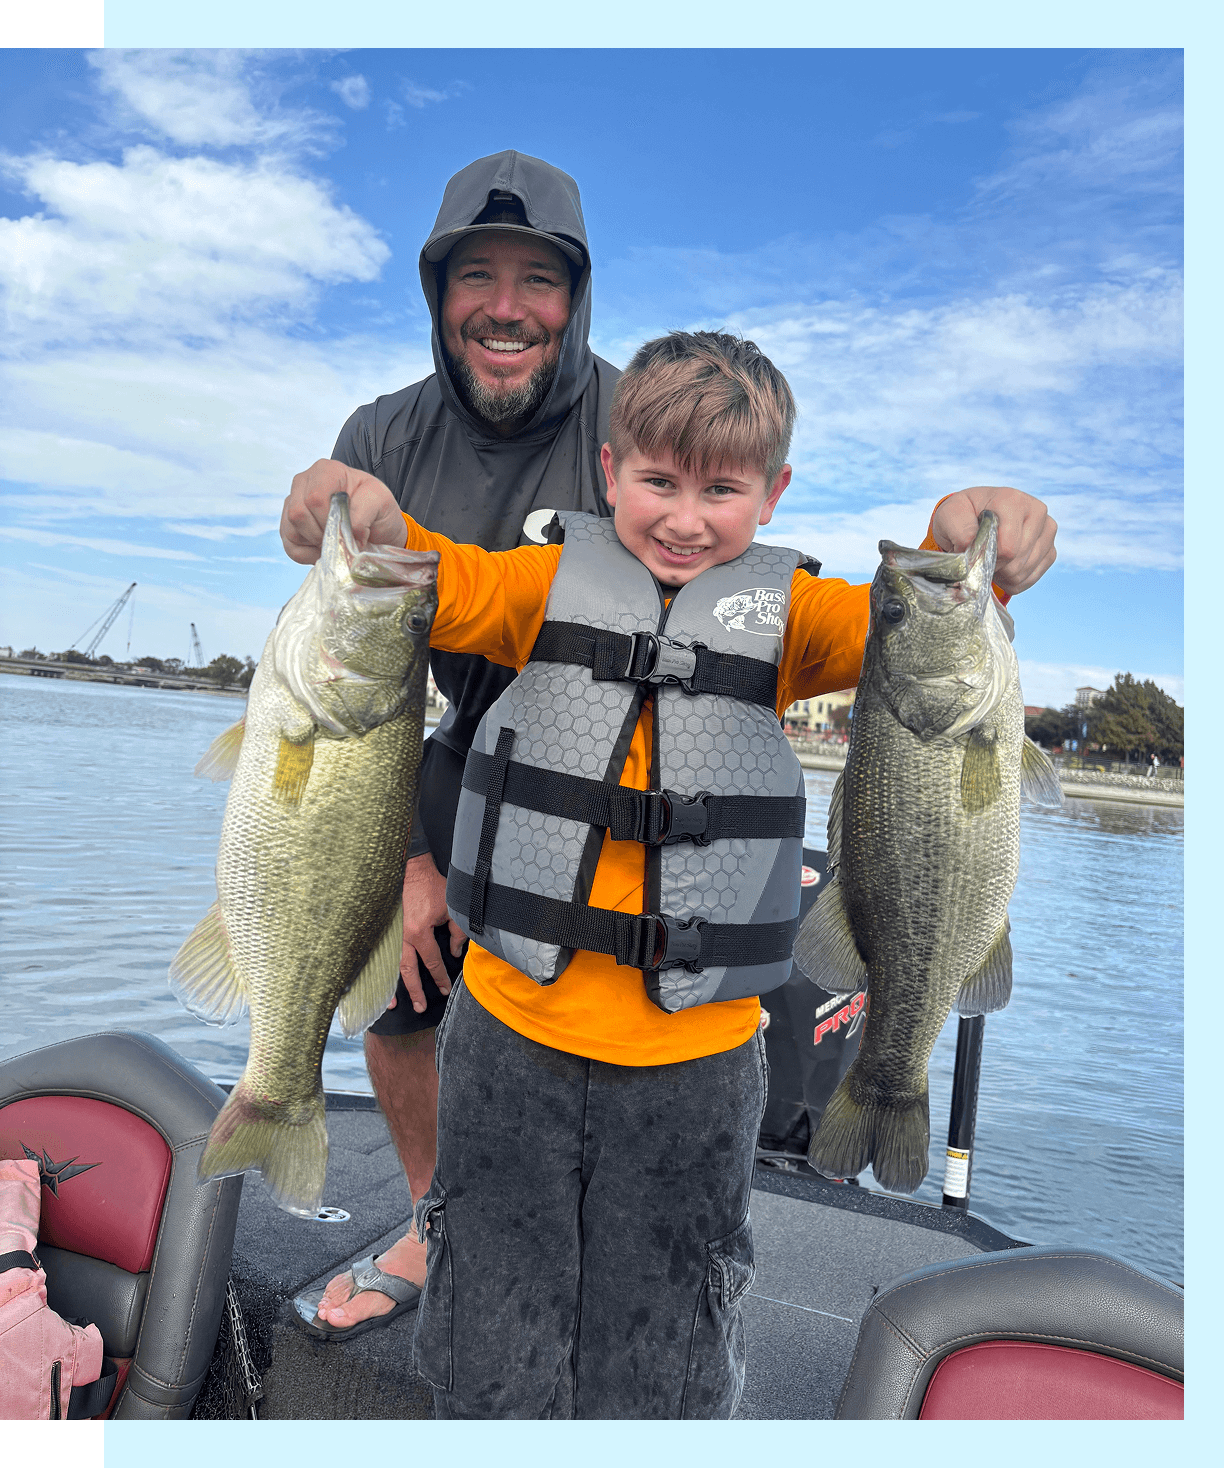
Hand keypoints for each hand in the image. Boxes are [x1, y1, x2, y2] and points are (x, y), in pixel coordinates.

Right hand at [280, 459, 408, 564]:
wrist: (377, 529)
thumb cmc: (377, 511)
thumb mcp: (381, 503)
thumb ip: (364, 511)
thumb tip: (347, 532)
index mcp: (325, 471)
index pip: (314, 497)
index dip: (328, 519)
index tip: (348, 528)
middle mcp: (304, 483)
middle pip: (297, 514)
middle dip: (323, 534)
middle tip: (343, 538)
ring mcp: (292, 504)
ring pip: (292, 531)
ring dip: (318, 544)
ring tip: (337, 541)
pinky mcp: (288, 528)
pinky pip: (291, 548)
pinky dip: (312, 555)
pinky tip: (327, 548)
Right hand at [387, 852, 465, 1014]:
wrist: (410, 870)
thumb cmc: (430, 887)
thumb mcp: (451, 908)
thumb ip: (456, 932)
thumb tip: (454, 951)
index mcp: (419, 932)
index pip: (432, 961)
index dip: (439, 977)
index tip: (444, 989)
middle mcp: (402, 937)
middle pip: (408, 971)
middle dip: (415, 991)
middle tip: (420, 1007)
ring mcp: (391, 934)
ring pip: (392, 965)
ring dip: (393, 986)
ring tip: (394, 1005)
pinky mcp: (385, 930)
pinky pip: (383, 955)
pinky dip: (381, 970)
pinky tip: (380, 983)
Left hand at [932, 486, 1056, 595]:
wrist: (976, 517)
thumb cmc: (963, 516)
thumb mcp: (950, 515)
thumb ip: (958, 528)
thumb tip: (971, 543)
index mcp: (1013, 500)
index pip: (1008, 547)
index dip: (988, 559)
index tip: (975, 553)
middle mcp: (1036, 511)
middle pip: (1017, 561)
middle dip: (995, 567)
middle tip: (981, 559)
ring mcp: (1047, 530)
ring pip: (1024, 571)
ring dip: (1002, 576)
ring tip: (991, 562)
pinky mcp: (1050, 549)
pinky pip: (1032, 578)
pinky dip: (1013, 581)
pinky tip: (1002, 568)